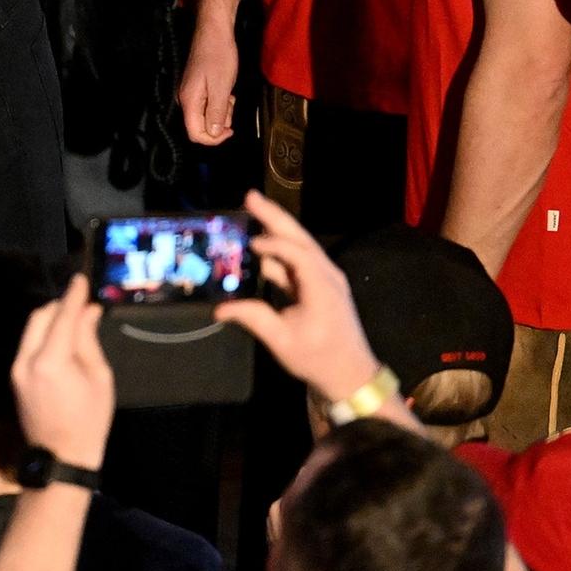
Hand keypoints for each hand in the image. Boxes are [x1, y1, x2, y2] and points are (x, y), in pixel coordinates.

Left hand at [11, 275, 114, 470]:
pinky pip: (27, 344)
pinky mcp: (13, 376)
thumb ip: (88, 341)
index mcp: (51, 361)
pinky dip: (43, 334)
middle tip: (80, 300)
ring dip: (50, 318)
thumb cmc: (89, 421)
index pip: (62, 317)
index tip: (81, 278)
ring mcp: (16, 368)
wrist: (61, 456)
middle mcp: (26, 360)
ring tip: (73, 315)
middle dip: (59, 305)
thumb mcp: (99, 378)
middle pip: (40, 318)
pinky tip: (59, 335)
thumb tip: (88, 311)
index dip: (73, 296)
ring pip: (31, 329)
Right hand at [177, 23, 238, 145]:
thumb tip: (213, 134)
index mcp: (189, 101)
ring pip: (205, 116)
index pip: (195, 133)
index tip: (231, 130)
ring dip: (221, 112)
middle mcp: (185, 100)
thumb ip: (216, 112)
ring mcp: (190, 94)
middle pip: (200, 126)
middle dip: (219, 122)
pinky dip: (219, 103)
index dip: (213, 139)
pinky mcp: (196, 88)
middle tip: (231, 104)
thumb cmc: (219, 56)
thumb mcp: (222, 87)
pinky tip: (226, 91)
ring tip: (229, 95)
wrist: (213, 32)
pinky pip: (207, 105)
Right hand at [215, 190, 381, 400]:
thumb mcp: (283, 340)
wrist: (350, 374)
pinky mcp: (320, 287)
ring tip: (253, 211)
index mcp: (321, 285)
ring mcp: (325, 279)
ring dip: (277, 229)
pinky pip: (298, 261)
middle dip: (274, 216)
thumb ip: (253, 318)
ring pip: (300, 246)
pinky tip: (260, 247)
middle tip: (249, 196)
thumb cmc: (319, 358)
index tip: (248, 244)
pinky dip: (279, 250)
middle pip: (299, 238)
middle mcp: (326, 274)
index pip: (295, 253)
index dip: (272, 245)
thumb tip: (220, 308)